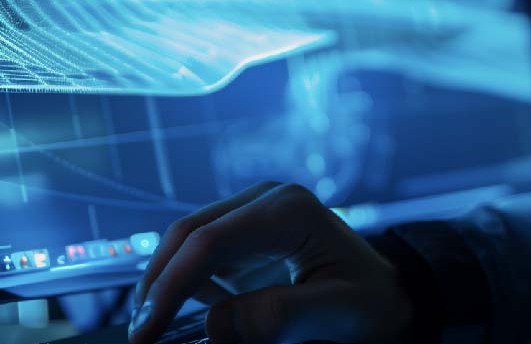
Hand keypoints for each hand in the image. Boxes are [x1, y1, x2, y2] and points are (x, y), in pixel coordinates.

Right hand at [128, 182, 412, 343]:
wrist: (391, 293)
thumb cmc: (371, 302)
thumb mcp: (336, 313)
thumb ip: (277, 317)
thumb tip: (213, 326)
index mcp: (289, 210)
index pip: (210, 241)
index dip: (171, 285)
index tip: (148, 330)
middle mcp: (266, 200)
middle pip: (188, 233)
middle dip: (157, 284)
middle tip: (139, 336)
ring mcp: (254, 211)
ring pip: (187, 240)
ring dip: (163, 282)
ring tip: (148, 329)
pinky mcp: (246, 231)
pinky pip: (201, 253)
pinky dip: (182, 282)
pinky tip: (176, 315)